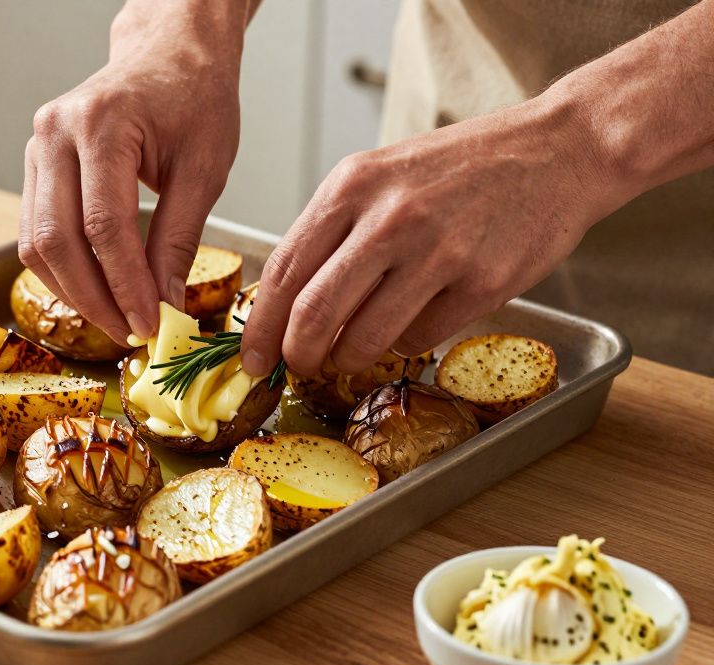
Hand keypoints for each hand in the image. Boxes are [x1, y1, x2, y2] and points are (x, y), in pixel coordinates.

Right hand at [18, 2, 247, 344]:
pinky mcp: (35, 165)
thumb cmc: (193, 96)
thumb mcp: (204, 168)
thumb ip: (178, 240)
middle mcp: (56, 133)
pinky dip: (63, 270)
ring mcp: (37, 148)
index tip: (150, 324)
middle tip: (130, 332)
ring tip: (115, 318)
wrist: (169, 53)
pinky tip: (96, 290)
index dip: (125, 285)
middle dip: (94, 299)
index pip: (105, 227)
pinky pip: (36, 232)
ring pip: (37, 243)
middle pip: (58, 240)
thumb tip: (165, 304)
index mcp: (103, 124)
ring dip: (74, 292)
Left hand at [240, 95, 624, 377]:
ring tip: (351, 354)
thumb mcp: (380, 176)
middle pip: (313, 313)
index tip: (253, 357)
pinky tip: (413, 322)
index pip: (282, 271)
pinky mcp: (483, 283)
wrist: (558, 151)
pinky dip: (405, 345)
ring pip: (364, 337)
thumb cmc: (461, 168)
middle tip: (297, 368)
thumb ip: (333, 231)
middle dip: (296, 355)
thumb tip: (283, 304)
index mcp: (351, 186)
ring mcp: (438, 250)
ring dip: (348, 359)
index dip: (259, 326)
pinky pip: (419, 339)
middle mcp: (388, 217)